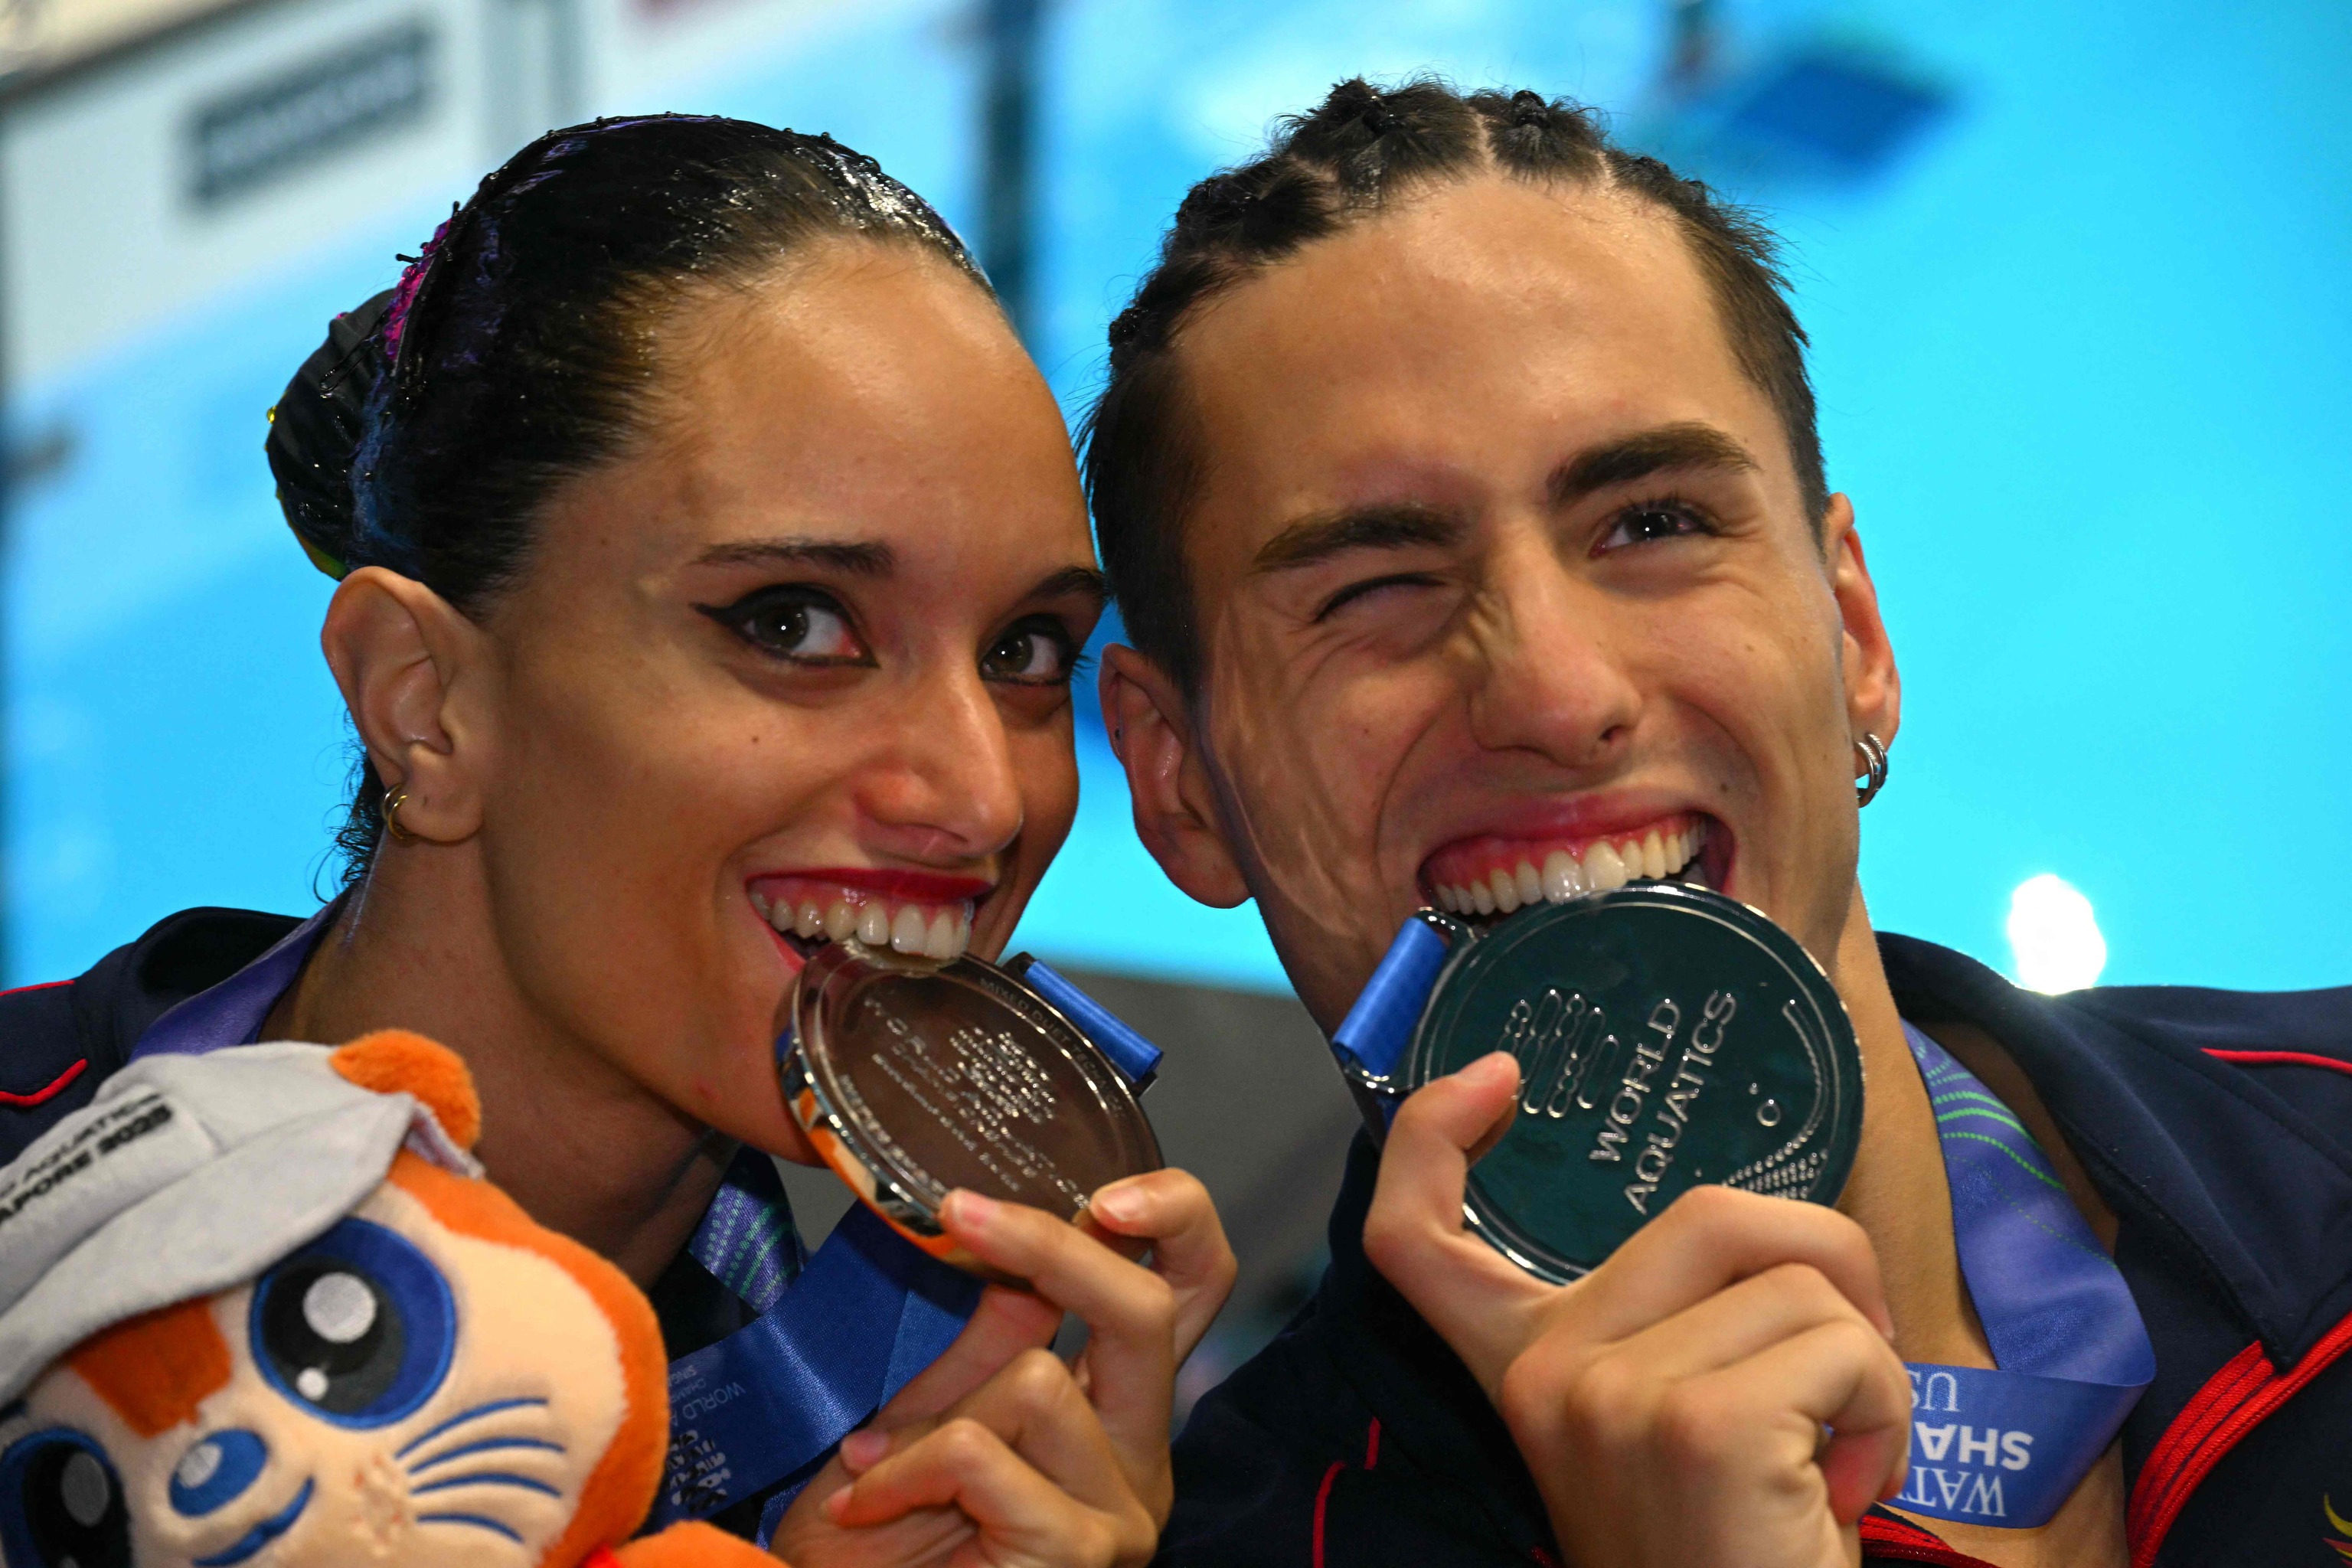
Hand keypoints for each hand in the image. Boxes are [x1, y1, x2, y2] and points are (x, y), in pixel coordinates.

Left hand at [770, 1171, 1233, 1565]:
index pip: (1196, 1283)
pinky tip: (868, 1503)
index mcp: (1120, 1406)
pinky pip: (983, 1452)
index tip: (1098, 1187)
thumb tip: (1004, 1226)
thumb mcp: (932, 1413)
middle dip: (1053, 1245)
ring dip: (931, 1415)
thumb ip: (985, 1339)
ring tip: (876, 1468)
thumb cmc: (883, 1544)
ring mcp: (1124, 1510)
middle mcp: (1142, 1455)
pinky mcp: (1082, 1552)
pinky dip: (908, 1467)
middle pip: (1150, 1308)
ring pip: (1039, 1380)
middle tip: (960, 1212)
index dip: (1174, 1216)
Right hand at [1361, 1053, 1910, 1567]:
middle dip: (1828, 1261)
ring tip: (1831, 1468)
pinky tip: (1844, 1496)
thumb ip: (1668, 1332)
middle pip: (1712, 1211)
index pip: (1416, 1236)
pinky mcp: (1696, 1423)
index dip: (1434, 1134)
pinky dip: (1885, 1412)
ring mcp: (1609, 1392)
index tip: (1498, 1077)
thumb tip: (1761, 1231)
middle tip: (1843, 1378)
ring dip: (1865, 1367)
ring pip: (1801, 1277)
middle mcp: (1543, 1372)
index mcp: (1523, 1371)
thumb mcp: (1670, 1436)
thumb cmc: (1736, 1557)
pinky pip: (1845, 1344)